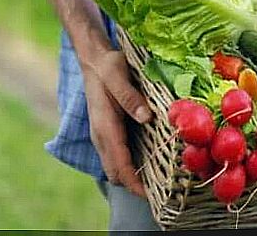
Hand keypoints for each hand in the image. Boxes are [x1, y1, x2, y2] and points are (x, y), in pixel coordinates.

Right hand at [82, 48, 152, 197]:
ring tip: (158, 181)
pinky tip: (148, 162)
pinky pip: (117, 157)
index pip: (119, 165)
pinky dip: (129, 167)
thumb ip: (130, 97)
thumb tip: (147, 118)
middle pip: (115, 173)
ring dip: (132, 178)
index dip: (135, 183)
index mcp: (105, 126)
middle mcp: (101, 136)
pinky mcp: (107, 132)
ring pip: (115, 167)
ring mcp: (102, 135)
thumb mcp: (118, 75)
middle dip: (135, 186)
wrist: (93, 60)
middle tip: (162, 190)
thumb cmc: (107, 66)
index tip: (153, 195)